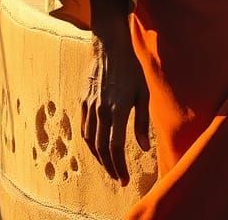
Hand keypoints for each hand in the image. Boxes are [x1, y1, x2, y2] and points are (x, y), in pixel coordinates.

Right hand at [81, 35, 150, 184]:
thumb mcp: (143, 92)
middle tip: (118, 178)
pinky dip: (90, 143)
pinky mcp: (83, 102)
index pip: (115, 146)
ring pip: (90, 141)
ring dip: (99, 158)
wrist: (110, 47)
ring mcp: (89, 107)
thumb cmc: (132, 68)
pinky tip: (97, 148)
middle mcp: (100, 111)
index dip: (120, 165)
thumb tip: (144, 147)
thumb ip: (142, 121)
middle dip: (110, 167)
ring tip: (110, 167)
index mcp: (117, 109)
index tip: (125, 178)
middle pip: (101, 148)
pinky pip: (85, 129)